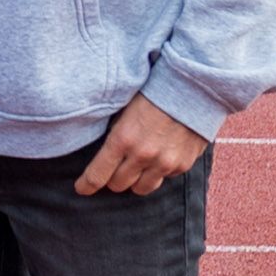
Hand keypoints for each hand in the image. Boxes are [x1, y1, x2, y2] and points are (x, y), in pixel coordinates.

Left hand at [75, 99, 211, 197]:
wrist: (194, 87)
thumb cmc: (155, 90)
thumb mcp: (124, 107)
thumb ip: (114, 131)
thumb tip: (102, 150)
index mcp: (123, 139)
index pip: (97, 175)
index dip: (86, 185)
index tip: (82, 188)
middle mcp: (143, 155)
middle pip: (118, 185)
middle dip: (112, 178)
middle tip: (113, 169)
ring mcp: (164, 163)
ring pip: (141, 189)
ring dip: (135, 180)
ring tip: (136, 167)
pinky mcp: (183, 164)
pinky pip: (164, 178)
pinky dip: (158, 171)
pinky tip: (159, 154)